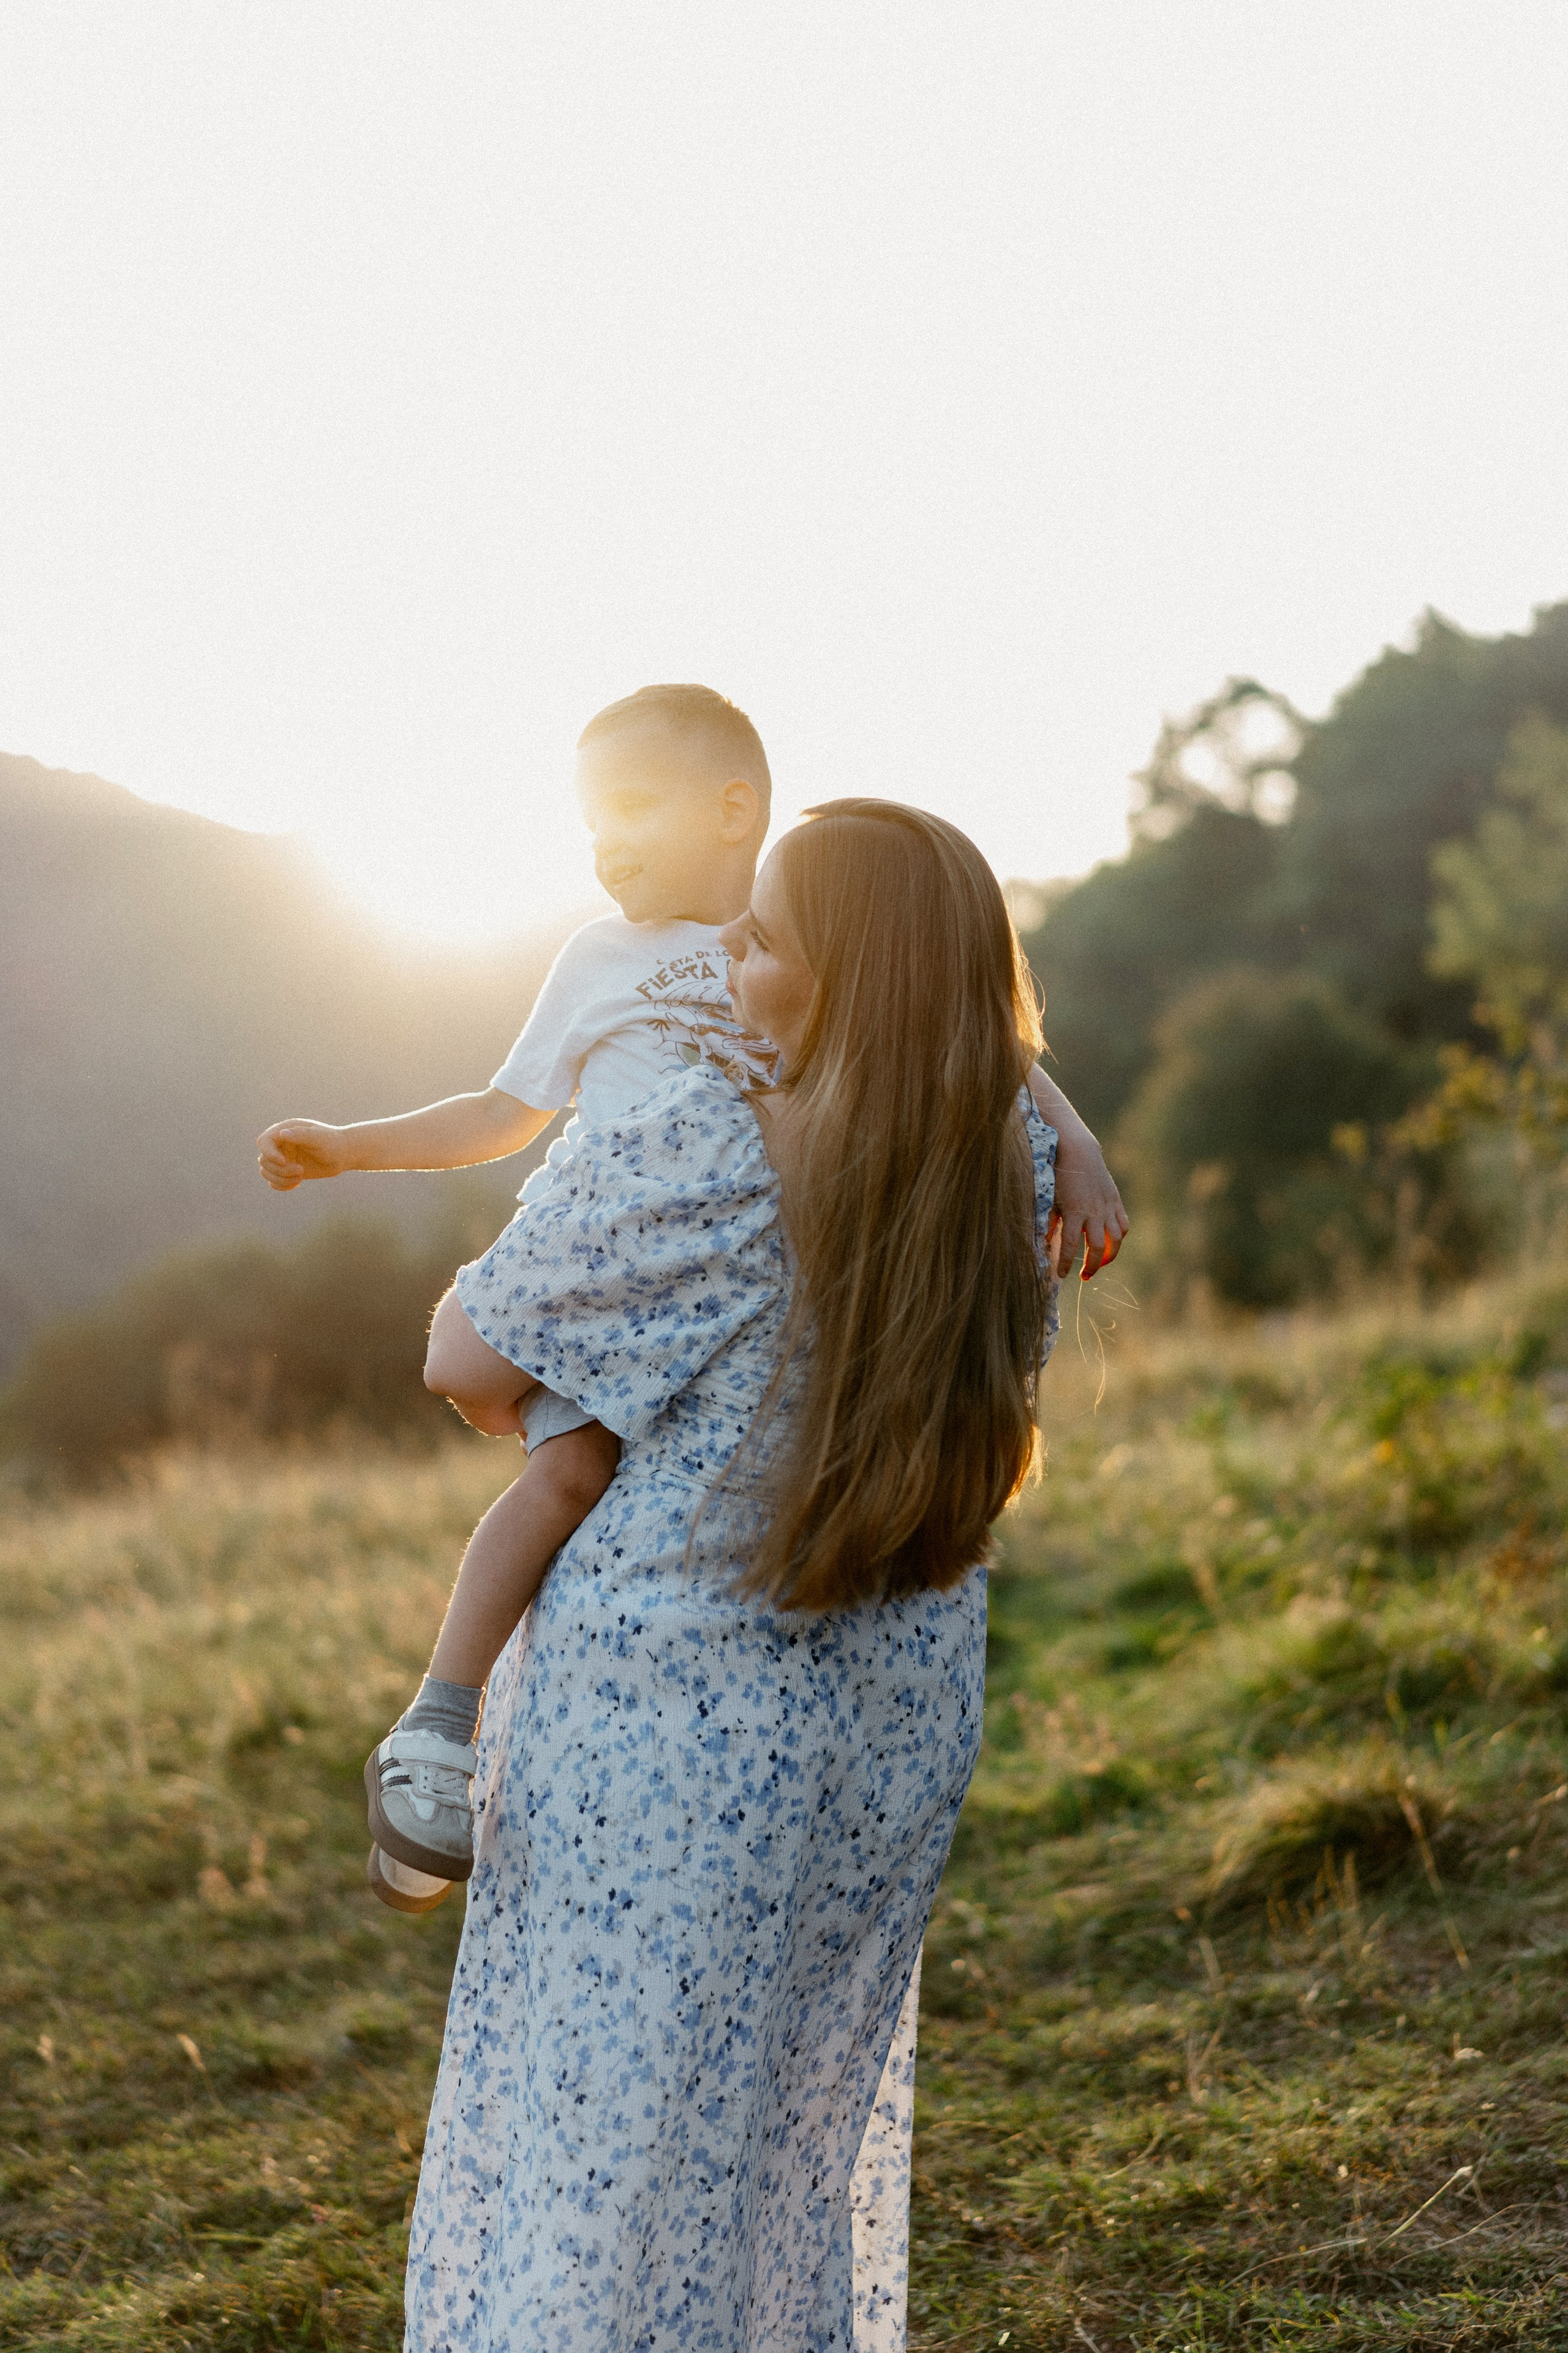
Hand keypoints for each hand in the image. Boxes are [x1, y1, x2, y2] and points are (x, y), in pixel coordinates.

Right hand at [256, 1118, 349, 1190]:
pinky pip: (273, 1181)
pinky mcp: (286, 1171)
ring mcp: (282, 1158)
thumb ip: (301, 1134)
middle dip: (280, 1169)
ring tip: (300, 1177)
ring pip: (266, 1172)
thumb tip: (283, 1133)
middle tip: (301, 1170)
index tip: (284, 1161)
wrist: (342, 1155)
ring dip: (281, 1178)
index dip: (269, 1153)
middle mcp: (280, 1144)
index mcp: (285, 1131)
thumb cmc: (332, 1142)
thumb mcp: (318, 1137)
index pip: (263, 1141)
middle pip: (264, 1160)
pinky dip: (281, 1185)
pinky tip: (297, 1183)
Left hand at [1049, 1129, 1128, 1280]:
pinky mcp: (1115, 1201)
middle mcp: (1094, 1212)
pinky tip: (1112, 1243)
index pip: (1069, 1245)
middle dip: (1092, 1266)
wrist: (1079, 1152)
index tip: (1061, 1275)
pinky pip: (1123, 1224)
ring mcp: (1107, 1207)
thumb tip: (1044, 1242)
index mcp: (1074, 1212)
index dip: (1065, 1263)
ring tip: (1100, 1263)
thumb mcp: (1050, 1199)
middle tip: (1085, 1276)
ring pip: (1116, 1239)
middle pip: (1098, 1247)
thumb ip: (1049, 1221)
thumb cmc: (1059, 1175)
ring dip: (1109, 1256)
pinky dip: (1119, 1237)